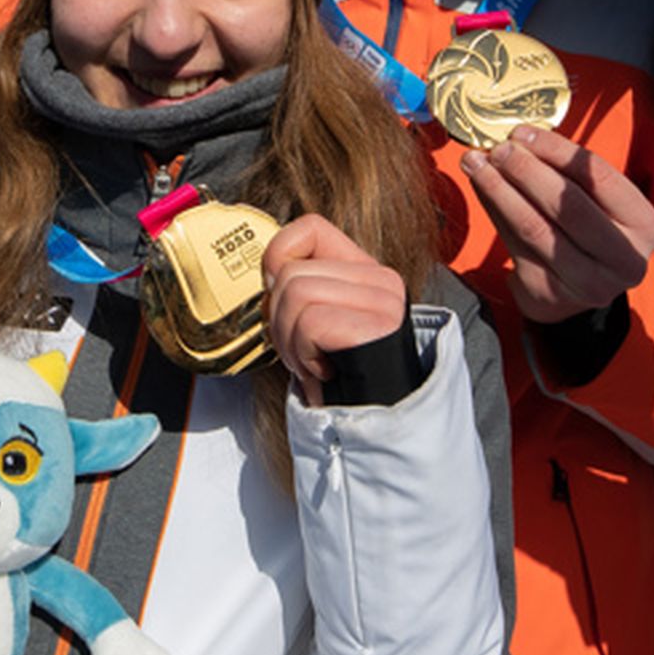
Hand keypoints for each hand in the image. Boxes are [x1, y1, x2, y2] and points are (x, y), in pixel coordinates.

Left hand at [261, 214, 407, 396]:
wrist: (373, 426)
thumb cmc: (341, 380)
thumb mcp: (314, 324)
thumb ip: (299, 287)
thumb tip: (269, 268)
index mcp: (366, 272)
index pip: (309, 228)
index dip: (279, 259)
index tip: (283, 303)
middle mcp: (381, 280)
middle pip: (290, 272)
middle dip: (280, 322)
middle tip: (304, 354)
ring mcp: (384, 302)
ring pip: (294, 293)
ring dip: (290, 342)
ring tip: (315, 364)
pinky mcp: (378, 326)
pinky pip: (309, 322)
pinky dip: (304, 354)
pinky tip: (326, 372)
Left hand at [461, 125, 653, 323]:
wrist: (578, 288)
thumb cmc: (590, 228)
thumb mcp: (596, 200)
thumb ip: (566, 172)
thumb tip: (517, 139)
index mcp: (645, 226)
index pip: (600, 178)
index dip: (557, 151)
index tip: (523, 132)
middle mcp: (625, 260)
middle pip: (568, 206)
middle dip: (526, 171)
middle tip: (498, 149)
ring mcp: (588, 283)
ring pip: (535, 228)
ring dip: (500, 190)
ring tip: (478, 165)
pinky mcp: (551, 294)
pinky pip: (514, 245)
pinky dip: (494, 212)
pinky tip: (481, 189)